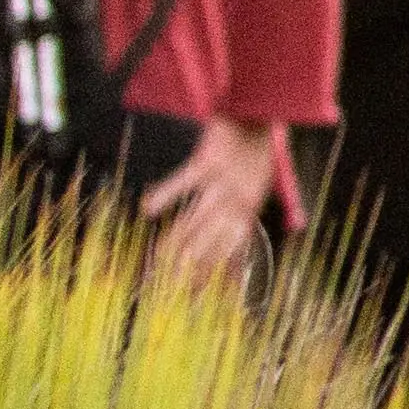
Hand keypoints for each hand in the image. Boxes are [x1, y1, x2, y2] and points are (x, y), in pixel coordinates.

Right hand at [139, 118, 279, 286]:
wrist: (261, 111)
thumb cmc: (254, 155)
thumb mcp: (254, 190)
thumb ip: (238, 223)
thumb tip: (234, 256)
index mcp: (249, 209)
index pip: (231, 250)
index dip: (215, 274)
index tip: (197, 297)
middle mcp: (240, 199)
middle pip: (213, 239)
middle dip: (194, 267)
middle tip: (173, 290)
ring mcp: (226, 180)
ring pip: (199, 216)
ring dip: (179, 240)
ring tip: (159, 261)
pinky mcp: (210, 158)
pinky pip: (186, 179)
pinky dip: (167, 193)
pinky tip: (147, 208)